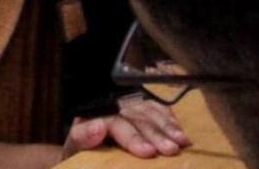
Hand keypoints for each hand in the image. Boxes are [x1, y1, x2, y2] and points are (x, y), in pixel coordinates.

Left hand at [63, 95, 191, 158]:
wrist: (82, 150)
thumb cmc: (80, 152)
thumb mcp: (75, 150)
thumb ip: (82, 138)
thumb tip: (98, 127)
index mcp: (93, 115)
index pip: (115, 122)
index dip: (133, 137)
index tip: (148, 152)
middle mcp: (111, 106)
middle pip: (136, 117)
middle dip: (156, 134)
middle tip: (172, 149)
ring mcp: (126, 106)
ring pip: (149, 111)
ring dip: (168, 126)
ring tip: (183, 141)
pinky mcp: (138, 108)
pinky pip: (155, 108)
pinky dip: (169, 118)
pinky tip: (180, 130)